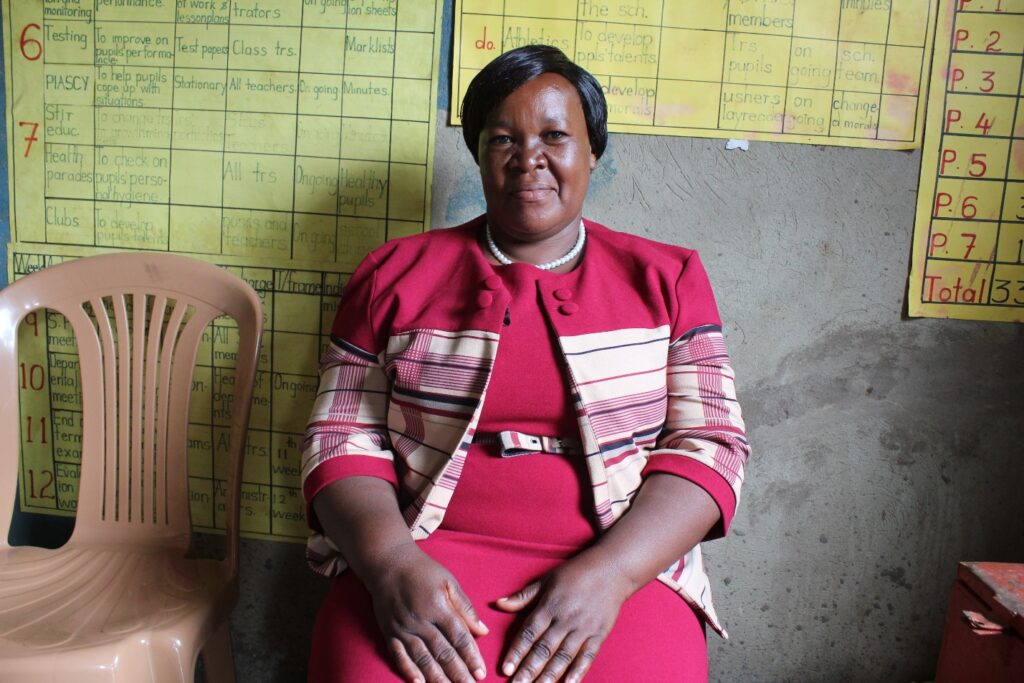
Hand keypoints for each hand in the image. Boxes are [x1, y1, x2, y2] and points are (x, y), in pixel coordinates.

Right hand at [363, 543, 488, 682]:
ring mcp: (403, 628)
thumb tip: (482, 631)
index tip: (481, 673)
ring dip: (437, 678)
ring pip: (423, 659)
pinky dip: (408, 671)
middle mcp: (421, 620)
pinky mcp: (389, 632)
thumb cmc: (422, 570)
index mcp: (439, 607)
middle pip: (443, 653)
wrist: (387, 563)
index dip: (471, 657)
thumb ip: (465, 607)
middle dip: (458, 674)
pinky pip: (399, 656)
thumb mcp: (449, 582)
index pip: (459, 638)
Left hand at [496, 558, 631, 682]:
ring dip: (549, 676)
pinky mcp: (598, 634)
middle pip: (543, 649)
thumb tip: (498, 604)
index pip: (529, 633)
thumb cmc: (576, 573)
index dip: (516, 652)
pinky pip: (587, 656)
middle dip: (528, 671)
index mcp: (549, 606)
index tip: (505, 669)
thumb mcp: (546, 580)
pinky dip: (578, 672)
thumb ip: (523, 597)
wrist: (612, 569)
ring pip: (563, 656)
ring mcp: (583, 628)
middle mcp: (564, 619)